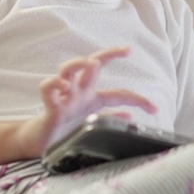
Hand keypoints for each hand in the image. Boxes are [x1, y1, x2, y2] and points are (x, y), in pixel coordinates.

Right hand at [14, 46, 157, 155]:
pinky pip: (48, 89)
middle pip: (92, 65)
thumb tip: (130, 117)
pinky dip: (54, 85)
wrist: (39, 143)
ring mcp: (63, 97)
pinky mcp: (49, 106)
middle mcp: (78, 92)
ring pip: (68, 70)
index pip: (118, 93)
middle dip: (109, 54)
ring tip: (91, 64)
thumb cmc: (64, 129)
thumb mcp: (91, 123)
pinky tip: (63, 87)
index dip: (137, 99)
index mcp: (91, 98)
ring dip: (79, 64)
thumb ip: (109, 118)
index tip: (154, 108)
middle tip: (126, 50)